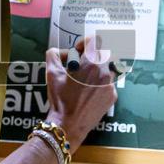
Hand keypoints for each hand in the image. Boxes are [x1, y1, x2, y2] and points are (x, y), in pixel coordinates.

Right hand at [44, 35, 117, 150]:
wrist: (69, 124)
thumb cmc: (60, 99)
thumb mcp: (51, 73)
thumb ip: (53, 55)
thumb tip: (58, 51)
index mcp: (91, 63)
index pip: (96, 40)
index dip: (85, 42)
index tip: (77, 51)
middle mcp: (105, 72)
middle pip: (104, 52)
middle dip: (92, 55)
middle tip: (80, 64)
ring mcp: (111, 85)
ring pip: (108, 67)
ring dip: (97, 68)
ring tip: (83, 78)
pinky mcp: (112, 97)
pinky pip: (109, 83)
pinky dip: (99, 83)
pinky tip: (87, 92)